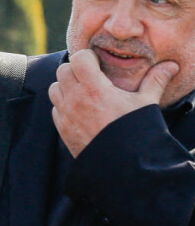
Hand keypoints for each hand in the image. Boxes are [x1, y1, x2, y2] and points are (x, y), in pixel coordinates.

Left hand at [49, 49, 178, 156]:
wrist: (125, 167)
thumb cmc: (136, 131)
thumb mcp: (146, 103)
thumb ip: (154, 81)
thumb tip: (170, 66)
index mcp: (94, 89)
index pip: (78, 58)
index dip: (87, 58)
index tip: (97, 64)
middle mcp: (75, 99)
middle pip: (63, 70)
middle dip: (76, 70)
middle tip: (91, 78)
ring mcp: (66, 114)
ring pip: (55, 88)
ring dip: (66, 87)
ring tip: (84, 93)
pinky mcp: (62, 129)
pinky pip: (55, 108)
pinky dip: (63, 105)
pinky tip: (80, 111)